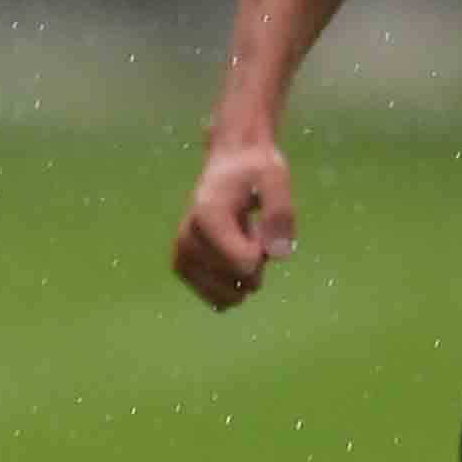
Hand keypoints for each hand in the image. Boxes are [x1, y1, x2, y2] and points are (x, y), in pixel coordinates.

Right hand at [171, 137, 296, 309]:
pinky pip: (215, 299)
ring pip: (226, 295)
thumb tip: (279, 255)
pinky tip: (231, 262)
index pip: (244, 262)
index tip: (260, 226)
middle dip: (256, 266)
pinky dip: (232, 287)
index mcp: (208, 216)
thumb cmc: (253, 170)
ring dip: (244, 278)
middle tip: (252, 232)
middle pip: (237, 280)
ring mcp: (182, 255)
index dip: (264, 252)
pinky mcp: (182, 267)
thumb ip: (280, 214)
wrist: (228, 163)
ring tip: (240, 244)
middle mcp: (187, 238)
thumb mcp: (276, 178)